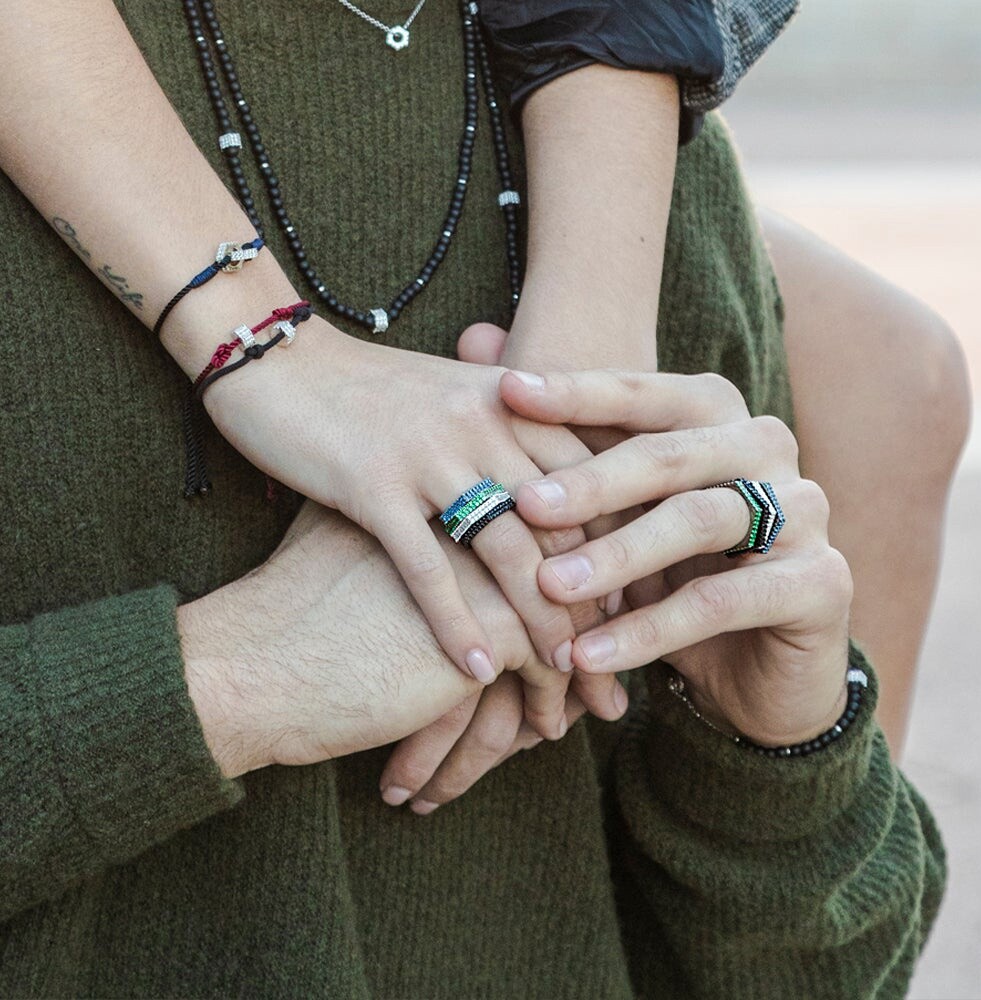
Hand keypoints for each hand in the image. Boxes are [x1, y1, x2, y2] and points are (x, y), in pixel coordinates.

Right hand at [198, 320, 620, 735]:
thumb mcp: (455, 398)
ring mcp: (428, 452)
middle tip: (615, 649)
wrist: (276, 358)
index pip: (591, 477)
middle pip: (562, 519)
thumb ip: (509, 436)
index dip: (623, 540)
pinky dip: (457, 624)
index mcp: (512, 400)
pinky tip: (480, 670)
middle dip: (595, 591)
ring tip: (563, 671)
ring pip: (507, 548)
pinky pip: (427, 568)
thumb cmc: (371, 391)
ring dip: (539, 618)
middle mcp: (483, 421)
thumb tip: (554, 495)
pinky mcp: (371, 484)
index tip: (639, 597)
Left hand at [503, 370, 853, 746]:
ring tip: (549, 587)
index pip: (642, 394)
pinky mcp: (822, 583)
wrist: (754, 664)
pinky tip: (590, 656)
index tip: (505, 393)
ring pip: (700, 521)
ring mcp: (807, 512)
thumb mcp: (611, 509)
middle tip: (524, 505)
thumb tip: (469, 336)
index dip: (575, 392)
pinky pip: (724, 602)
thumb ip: (551, 431)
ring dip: (617, 556)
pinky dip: (651, 630)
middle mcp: (768, 448)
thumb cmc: (667, 570)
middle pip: (671, 454)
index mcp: (719, 416)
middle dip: (592, 480)